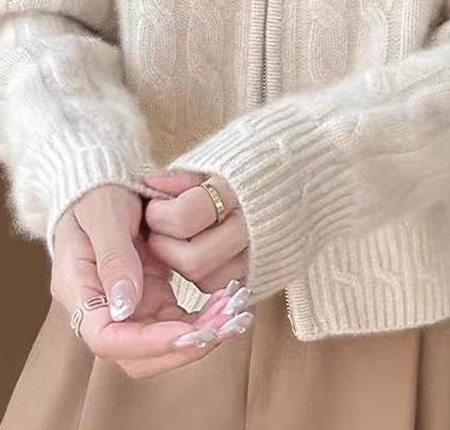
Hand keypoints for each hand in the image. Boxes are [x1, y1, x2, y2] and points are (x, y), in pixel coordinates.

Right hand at [50, 184, 253, 379]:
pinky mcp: (150, 297)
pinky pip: (177, 322)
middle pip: (137, 355)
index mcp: (80, 290)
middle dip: (181, 349)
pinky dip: (203, 320)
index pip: (107, 339)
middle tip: (222, 327)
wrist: (103, 181)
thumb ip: (113, 257)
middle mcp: (102, 309)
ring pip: (163, 345)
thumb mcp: (103, 214)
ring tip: (235, 315)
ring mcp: (129, 305)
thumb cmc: (94, 193)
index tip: (187, 333)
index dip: (148, 344)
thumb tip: (125, 306)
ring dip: (199, 337)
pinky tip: (229, 304)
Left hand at [141, 170, 250, 295]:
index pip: (183, 218)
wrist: (299, 176)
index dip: (159, 216)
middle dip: (166, 247)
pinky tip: (203, 249)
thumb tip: (150, 184)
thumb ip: (181, 176)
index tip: (156, 205)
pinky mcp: (262, 273)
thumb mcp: (213, 161)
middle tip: (162, 230)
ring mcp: (259, 255)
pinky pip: (224, 288)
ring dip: (184, 265)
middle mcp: (251, 228)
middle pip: (193, 261)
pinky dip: (206, 274)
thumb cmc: (247, 168)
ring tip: (184, 239)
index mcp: (236, 192)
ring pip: (206, 281)